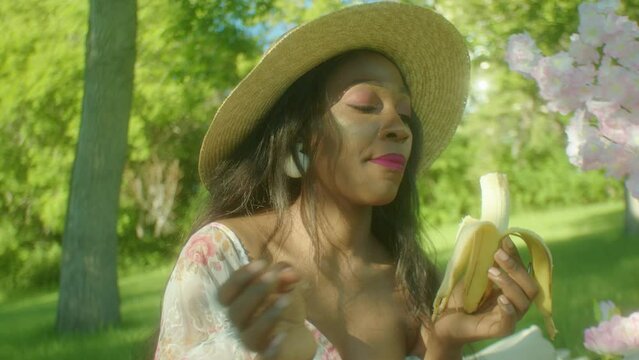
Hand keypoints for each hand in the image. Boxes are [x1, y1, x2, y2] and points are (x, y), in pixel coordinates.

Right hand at [217, 260, 316, 358]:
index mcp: (237, 303)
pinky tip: (281, 336)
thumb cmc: (280, 306)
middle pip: (236, 312)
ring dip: (267, 316)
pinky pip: (264, 357)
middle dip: (254, 291)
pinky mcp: (267, 356)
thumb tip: (287, 272)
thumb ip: (284, 273)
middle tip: (273, 277)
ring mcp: (252, 342)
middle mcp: (239, 324)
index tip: (262, 263)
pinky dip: (270, 348)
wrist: (294, 337)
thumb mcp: (283, 285)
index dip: (241, 277)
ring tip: (286, 298)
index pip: (226, 292)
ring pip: (249, 335)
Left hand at [424, 237, 539, 356]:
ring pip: (523, 301)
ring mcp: (509, 318)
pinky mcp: (500, 331)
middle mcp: (516, 303)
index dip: (516, 255)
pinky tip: (500, 298)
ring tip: (490, 272)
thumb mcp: (474, 275)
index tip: (504, 240)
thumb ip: (486, 262)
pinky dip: (508, 309)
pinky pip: (510, 322)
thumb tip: (494, 239)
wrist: (444, 320)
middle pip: (531, 287)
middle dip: (515, 268)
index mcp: (513, 289)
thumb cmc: (460, 297)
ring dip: (508, 283)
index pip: (523, 271)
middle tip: (497, 254)